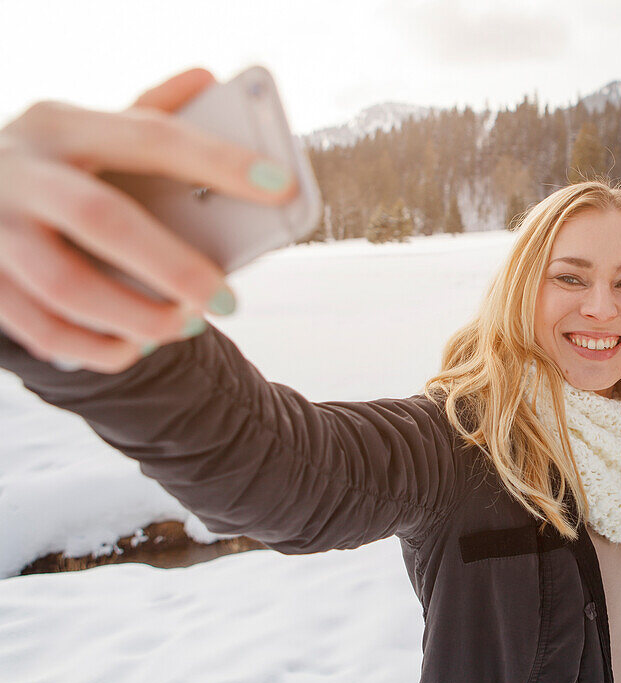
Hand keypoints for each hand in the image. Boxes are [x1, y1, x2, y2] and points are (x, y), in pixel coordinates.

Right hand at [0, 69, 297, 372]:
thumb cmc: (54, 165)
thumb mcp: (89, 128)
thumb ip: (149, 114)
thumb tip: (206, 80)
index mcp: (60, 124)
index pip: (149, 138)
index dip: (217, 162)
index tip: (280, 186)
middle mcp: (20, 172)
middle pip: (102, 219)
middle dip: (174, 266)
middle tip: (228, 297)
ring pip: (67, 286)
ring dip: (138, 316)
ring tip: (187, 326)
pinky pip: (41, 329)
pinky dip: (97, 348)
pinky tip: (134, 348)